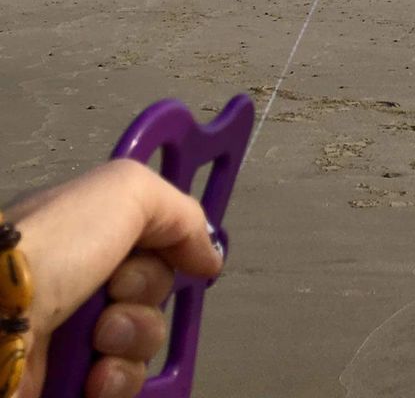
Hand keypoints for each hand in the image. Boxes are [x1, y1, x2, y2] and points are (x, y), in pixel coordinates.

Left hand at [5, 159, 222, 397]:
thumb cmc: (51, 248)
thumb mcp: (125, 190)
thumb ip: (179, 210)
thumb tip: (208, 254)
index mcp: (92, 228)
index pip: (157, 236)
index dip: (172, 244)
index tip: (178, 251)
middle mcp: (84, 278)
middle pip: (155, 290)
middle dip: (147, 294)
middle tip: (116, 292)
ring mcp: (74, 332)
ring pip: (142, 341)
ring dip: (132, 339)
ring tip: (98, 338)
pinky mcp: (72, 378)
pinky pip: (122, 383)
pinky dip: (114, 381)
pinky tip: (92, 374)